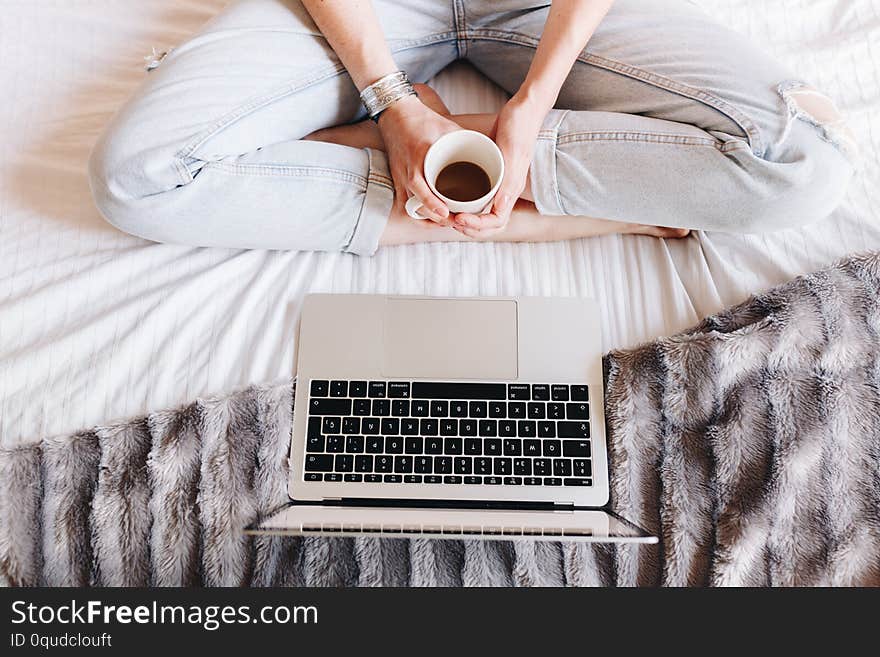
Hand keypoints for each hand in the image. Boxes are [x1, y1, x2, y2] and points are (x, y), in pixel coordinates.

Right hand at [377, 94, 462, 224]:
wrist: (396, 113)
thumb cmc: (424, 120)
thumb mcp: (449, 127)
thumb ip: (467, 140)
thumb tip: (491, 152)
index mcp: (418, 157)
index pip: (420, 187)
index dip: (432, 205)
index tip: (446, 214)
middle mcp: (407, 170)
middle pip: (416, 205)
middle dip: (435, 218)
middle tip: (455, 222)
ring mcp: (400, 177)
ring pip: (410, 208)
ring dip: (427, 219)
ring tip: (446, 222)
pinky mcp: (397, 180)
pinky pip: (405, 204)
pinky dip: (418, 214)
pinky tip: (431, 218)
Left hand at [452, 95, 546, 237]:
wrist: (524, 108)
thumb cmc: (520, 126)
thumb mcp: (513, 152)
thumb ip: (509, 181)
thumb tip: (500, 208)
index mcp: (512, 188)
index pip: (496, 221)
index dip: (476, 225)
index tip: (458, 218)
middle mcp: (507, 189)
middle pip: (491, 223)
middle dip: (471, 228)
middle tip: (451, 222)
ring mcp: (501, 182)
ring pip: (486, 212)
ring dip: (470, 219)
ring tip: (452, 215)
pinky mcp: (495, 172)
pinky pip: (482, 196)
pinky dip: (469, 203)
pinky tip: (454, 198)